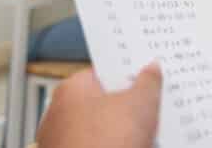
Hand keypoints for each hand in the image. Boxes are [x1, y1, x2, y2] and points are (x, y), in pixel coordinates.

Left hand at [36, 64, 161, 147]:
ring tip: (146, 136)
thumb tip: (151, 70)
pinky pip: (98, 146)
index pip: (103, 73)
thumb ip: (148, 82)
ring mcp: (61, 143)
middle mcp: (59, 114)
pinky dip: (115, 146)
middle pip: (103, 103)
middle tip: (152, 108)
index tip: (146, 76)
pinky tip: (136, 147)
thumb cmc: (104, 143)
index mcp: (71, 89)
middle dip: (127, 107)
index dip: (128, 74)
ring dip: (122, 133)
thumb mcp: (140, 104)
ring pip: (101, 130)